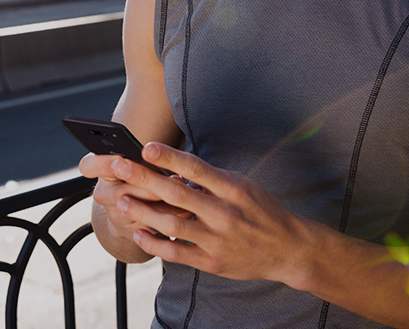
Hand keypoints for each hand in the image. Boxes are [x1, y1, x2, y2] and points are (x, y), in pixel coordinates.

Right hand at [78, 152, 195, 236]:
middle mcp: (104, 195)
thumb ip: (144, 161)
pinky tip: (186, 209)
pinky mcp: (133, 233)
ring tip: (184, 191)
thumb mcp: (137, 165)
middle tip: (169, 179)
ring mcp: (116, 216)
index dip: (103, 164)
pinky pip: (153, 226)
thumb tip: (160, 157)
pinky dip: (172, 216)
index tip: (120, 161)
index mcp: (101, 172)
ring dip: (164, 201)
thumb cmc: (141, 179)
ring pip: (138, 211)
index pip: (89, 166)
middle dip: (147, 185)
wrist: (137, 215)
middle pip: (119, 191)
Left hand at [109, 142, 317, 285]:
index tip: (145, 146)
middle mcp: (225, 213)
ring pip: (172, 224)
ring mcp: (218, 239)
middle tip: (118, 167)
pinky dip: (155, 244)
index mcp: (234, 189)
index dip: (169, 157)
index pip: (196, 168)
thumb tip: (177, 163)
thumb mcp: (243, 186)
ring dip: (144, 212)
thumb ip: (212, 178)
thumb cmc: (262, 211)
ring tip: (122, 200)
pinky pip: (177, 253)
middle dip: (144, 179)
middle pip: (177, 193)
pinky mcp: (213, 262)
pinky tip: (139, 233)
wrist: (289, 249)